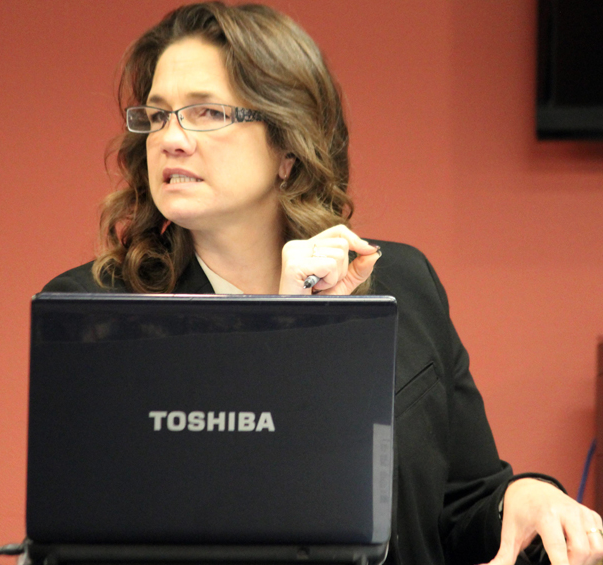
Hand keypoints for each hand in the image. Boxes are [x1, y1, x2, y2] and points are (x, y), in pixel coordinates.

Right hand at [279, 225, 380, 294]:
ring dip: (334, 277)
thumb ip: (357, 268)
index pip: (338, 232)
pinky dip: (328, 281)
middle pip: (342, 243)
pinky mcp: (294, 265)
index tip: (368, 251)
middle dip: (341, 268)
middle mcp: (296, 246)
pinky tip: (314, 288)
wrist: (299, 320)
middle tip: (323, 283)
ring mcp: (293, 254)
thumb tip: (374, 252)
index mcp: (305, 246)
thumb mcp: (341, 283)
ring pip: (338, 254)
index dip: (355, 240)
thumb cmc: (315, 303)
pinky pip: (329, 266)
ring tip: (317, 287)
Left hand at [483, 478, 602, 564]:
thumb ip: (503, 557)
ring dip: (585, 562)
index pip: (558, 548)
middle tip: (557, 564)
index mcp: (544, 514)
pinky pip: (601, 541)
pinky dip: (594, 553)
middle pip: (581, 550)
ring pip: (597, 547)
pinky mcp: (591, 515)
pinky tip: (576, 553)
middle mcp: (566, 510)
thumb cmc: (519, 512)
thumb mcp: (509, 533)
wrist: (530, 488)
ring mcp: (581, 511)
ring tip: (566, 560)